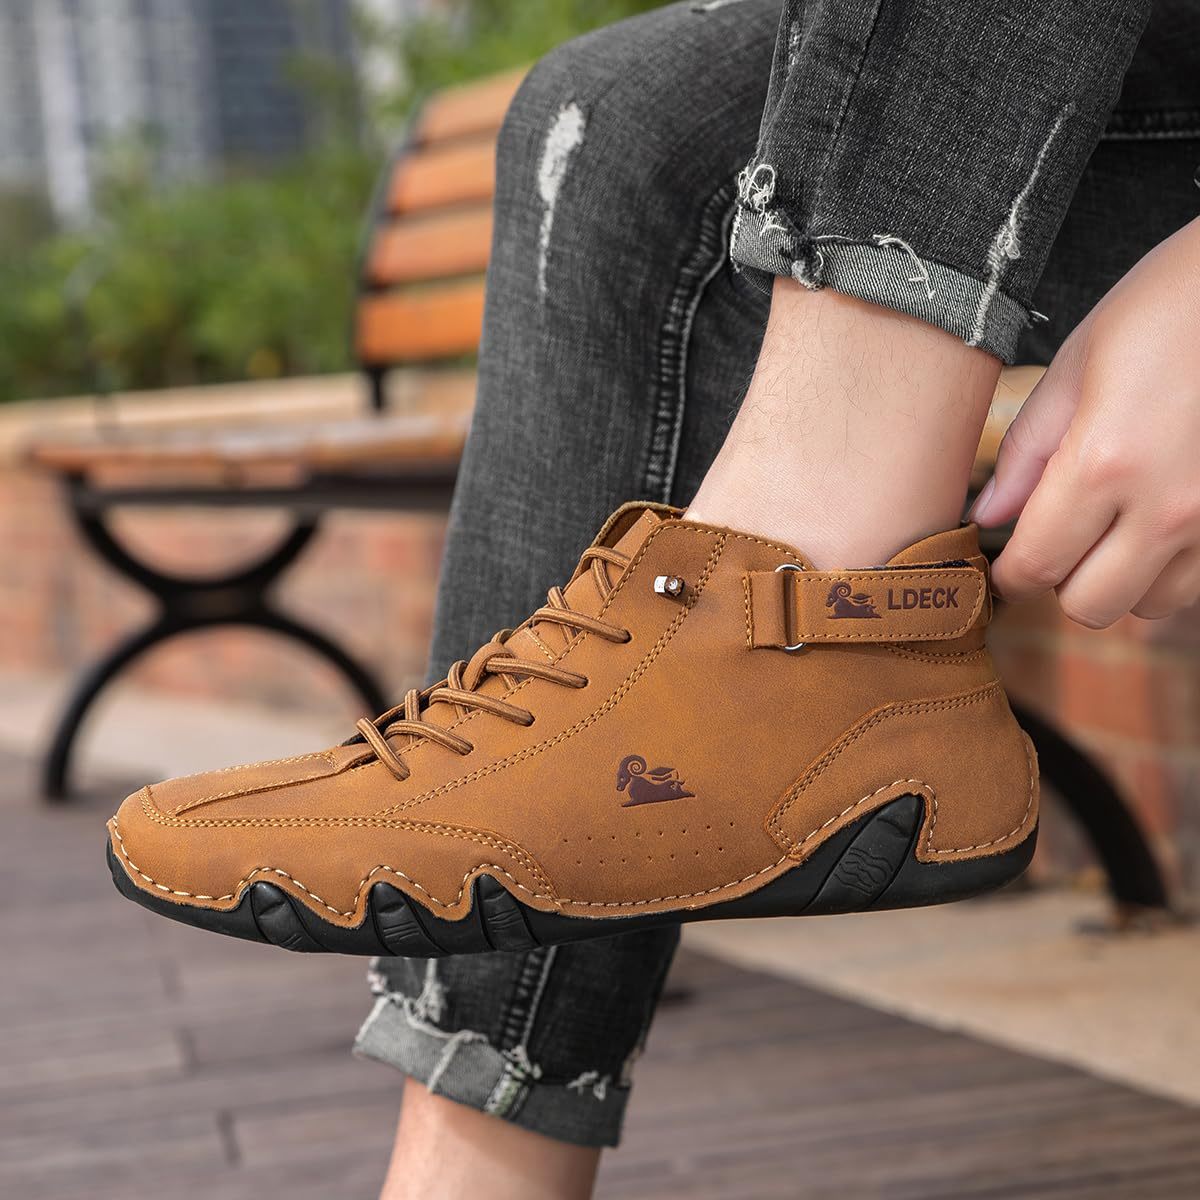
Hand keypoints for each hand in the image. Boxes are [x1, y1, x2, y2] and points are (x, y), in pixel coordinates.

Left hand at [971, 215, 1199, 627]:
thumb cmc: (1169, 305)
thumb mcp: (1079, 363)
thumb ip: (1028, 451)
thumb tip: (989, 515)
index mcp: (1105, 463)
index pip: (1035, 566)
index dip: (1010, 572)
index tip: (1007, 560)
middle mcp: (1168, 507)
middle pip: (1090, 605)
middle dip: (1063, 579)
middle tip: (1061, 537)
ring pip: (1150, 605)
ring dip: (1124, 577)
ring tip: (1120, 522)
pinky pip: (1199, 584)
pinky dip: (1174, 568)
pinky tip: (1165, 517)